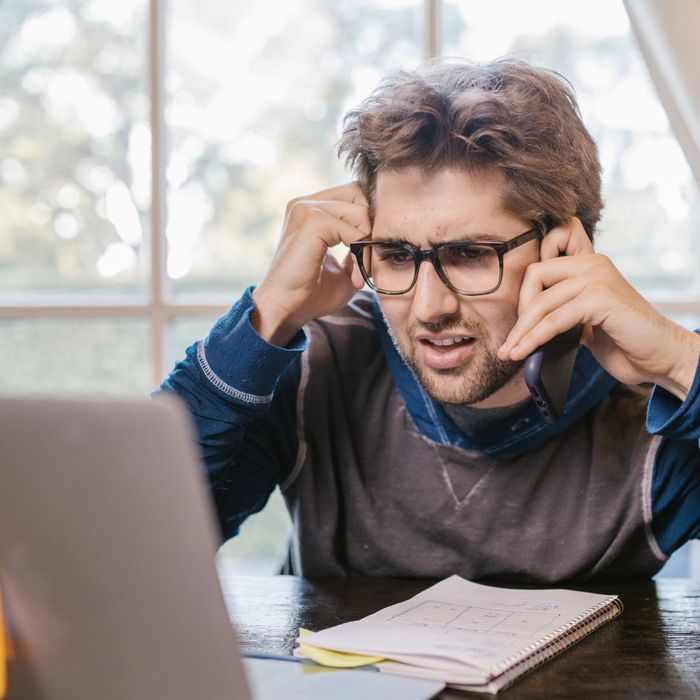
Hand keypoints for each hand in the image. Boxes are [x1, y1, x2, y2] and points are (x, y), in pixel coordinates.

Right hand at [251, 182, 368, 345]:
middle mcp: (306, 203)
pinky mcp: (312, 221)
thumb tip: (380, 235)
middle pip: (360, 193)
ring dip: (367, 245)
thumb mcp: (344, 267)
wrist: (286, 309)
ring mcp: (306, 208)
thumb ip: (359, 246)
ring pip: (360, 212)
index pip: (354, 194)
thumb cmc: (311, 293)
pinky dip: (360, 254)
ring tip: (360, 274)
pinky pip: (354, 230)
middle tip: (368, 262)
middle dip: (371, 227)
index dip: (369, 221)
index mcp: (310, 209)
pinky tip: (353, 277)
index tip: (367, 256)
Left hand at [497, 218, 699, 399]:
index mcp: (588, 264)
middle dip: (518, 314)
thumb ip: (561, 310)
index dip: (523, 293)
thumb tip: (521, 325)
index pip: (540, 264)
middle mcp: (593, 264)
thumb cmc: (624, 342)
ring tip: (510, 353)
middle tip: (510, 343)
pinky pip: (555, 318)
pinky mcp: (601, 297)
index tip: (517, 323)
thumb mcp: (585, 321)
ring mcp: (598, 278)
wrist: (662, 358)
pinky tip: (525, 352)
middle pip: (534, 277)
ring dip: (521, 332)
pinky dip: (535, 338)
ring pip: (541, 302)